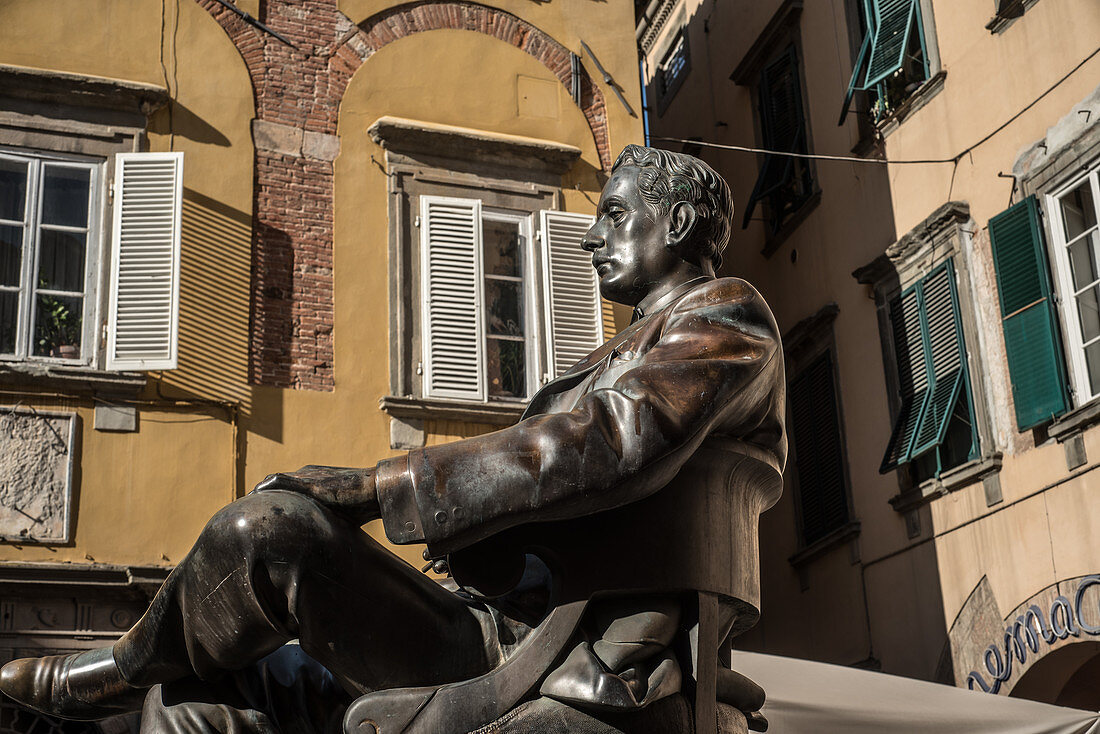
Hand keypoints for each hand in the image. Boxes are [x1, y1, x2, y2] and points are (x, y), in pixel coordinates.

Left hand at [254, 465, 379, 523]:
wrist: (375, 490)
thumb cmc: (364, 504)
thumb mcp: (340, 516)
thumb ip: (326, 523)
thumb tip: (323, 547)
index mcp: (315, 481)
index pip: (285, 488)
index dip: (272, 501)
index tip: (260, 516)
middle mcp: (308, 475)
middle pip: (274, 484)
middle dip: (260, 499)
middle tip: (247, 516)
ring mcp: (307, 476)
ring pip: (271, 482)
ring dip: (257, 495)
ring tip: (244, 511)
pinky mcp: (308, 481)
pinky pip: (276, 482)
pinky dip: (263, 490)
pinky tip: (252, 501)